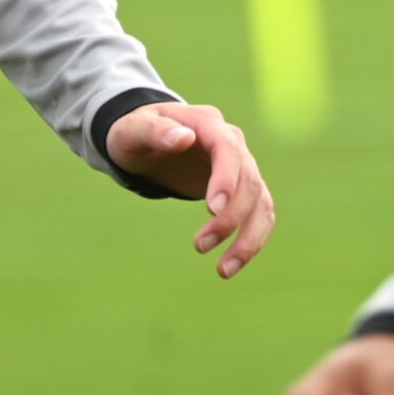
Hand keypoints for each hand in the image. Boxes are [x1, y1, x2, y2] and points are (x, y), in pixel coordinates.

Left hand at [103, 101, 273, 277]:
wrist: (147, 140)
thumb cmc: (135, 133)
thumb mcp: (132, 128)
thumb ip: (155, 131)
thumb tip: (183, 138)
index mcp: (207, 123)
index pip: (227, 150)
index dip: (225, 180)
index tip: (212, 211)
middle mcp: (233, 142)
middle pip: (248, 181)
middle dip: (230, 218)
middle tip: (199, 246)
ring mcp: (241, 166)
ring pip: (261, 202)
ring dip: (249, 238)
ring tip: (223, 271)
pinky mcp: (242, 188)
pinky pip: (259, 214)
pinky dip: (251, 240)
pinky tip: (231, 265)